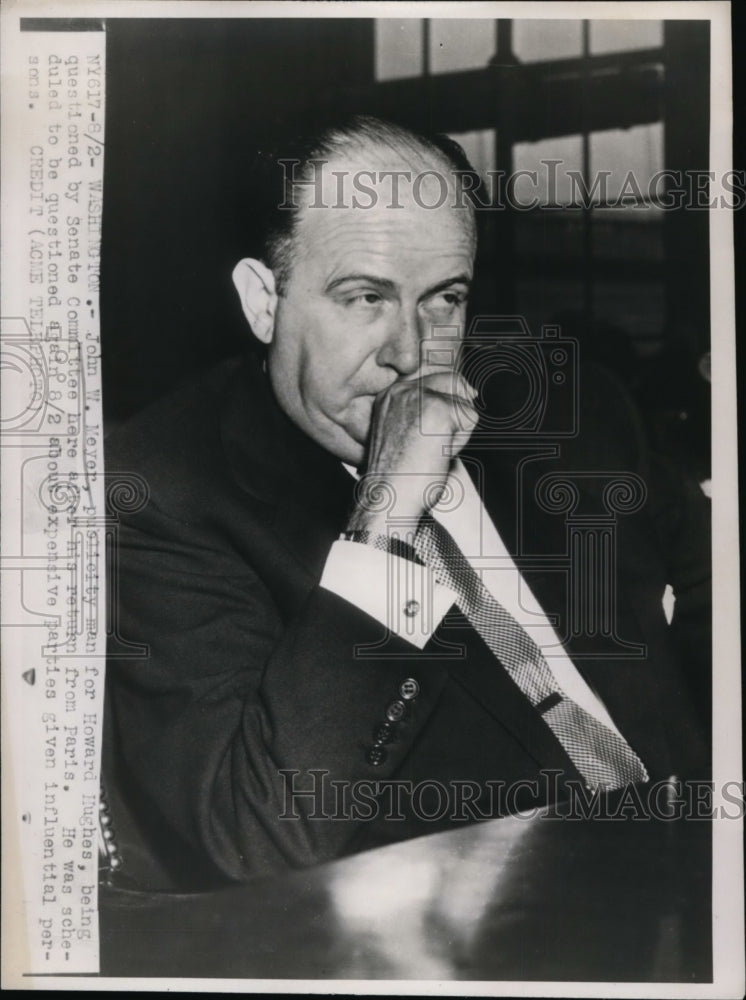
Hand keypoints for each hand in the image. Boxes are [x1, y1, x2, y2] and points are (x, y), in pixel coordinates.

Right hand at [347, 370, 477, 532]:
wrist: (388, 496)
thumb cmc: (396, 477)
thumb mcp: (402, 434)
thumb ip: (422, 413)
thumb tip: (466, 395)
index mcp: (391, 395)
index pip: (436, 379)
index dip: (451, 398)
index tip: (449, 416)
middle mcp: (403, 390)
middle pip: (454, 384)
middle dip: (455, 415)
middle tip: (434, 444)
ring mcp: (420, 397)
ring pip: (463, 405)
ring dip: (456, 433)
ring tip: (431, 453)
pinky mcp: (439, 409)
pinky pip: (469, 419)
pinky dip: (461, 442)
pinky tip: (438, 454)